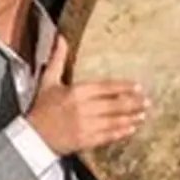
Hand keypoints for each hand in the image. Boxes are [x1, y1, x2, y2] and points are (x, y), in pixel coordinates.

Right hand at [25, 34, 148, 155]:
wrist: (32, 137)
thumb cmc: (41, 108)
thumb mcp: (48, 81)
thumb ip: (58, 59)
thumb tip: (61, 37)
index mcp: (76, 92)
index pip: (105, 87)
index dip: (123, 87)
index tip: (138, 87)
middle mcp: (83, 108)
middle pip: (114, 105)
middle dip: (133, 103)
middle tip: (147, 101)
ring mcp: (85, 126)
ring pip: (114, 121)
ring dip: (130, 118)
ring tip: (143, 115)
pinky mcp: (85, 141)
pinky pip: (107, 136)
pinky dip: (121, 132)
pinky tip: (131, 129)